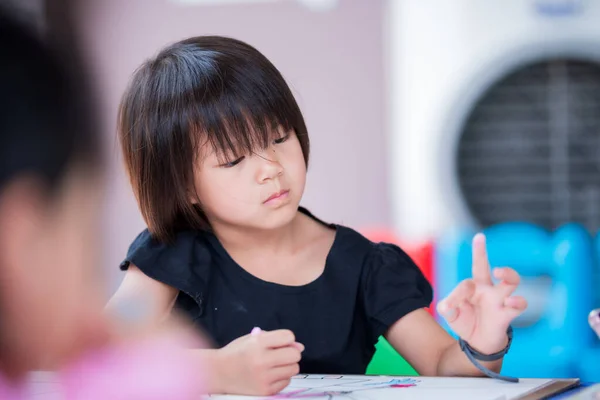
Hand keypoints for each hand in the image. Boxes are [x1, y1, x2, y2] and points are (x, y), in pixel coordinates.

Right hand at [214, 329, 303, 395]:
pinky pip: (287, 381)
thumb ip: (276, 339)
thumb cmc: (236, 353)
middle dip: (290, 353)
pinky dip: (282, 377)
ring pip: (294, 369)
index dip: (287, 339)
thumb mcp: (253, 338)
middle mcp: (262, 360)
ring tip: (274, 365)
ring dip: (287, 365)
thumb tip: (299, 346)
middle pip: (295, 354)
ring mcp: (264, 377)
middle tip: (280, 355)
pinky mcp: (266, 390)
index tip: (280, 342)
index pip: (288, 336)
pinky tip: (270, 375)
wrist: (218, 372)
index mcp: (258, 343)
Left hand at [437, 233, 527, 353]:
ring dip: (508, 273)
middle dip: (480, 251)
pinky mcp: (508, 312)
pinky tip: (509, 302)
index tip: (448, 307)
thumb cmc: (465, 321)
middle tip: (479, 237)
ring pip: (511, 280)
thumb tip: (446, 306)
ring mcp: (499, 299)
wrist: (477, 342)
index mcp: (472, 287)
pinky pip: (519, 304)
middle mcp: (487, 288)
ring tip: (498, 272)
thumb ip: (446, 308)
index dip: (456, 295)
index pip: (465, 283)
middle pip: (485, 266)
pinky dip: (517, 301)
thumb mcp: (451, 315)